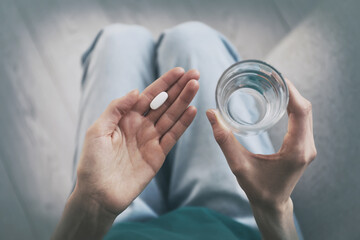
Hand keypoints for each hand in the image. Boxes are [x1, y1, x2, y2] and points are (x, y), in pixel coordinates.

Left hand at [75, 67, 199, 215]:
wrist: (98, 194)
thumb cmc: (92, 163)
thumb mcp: (98, 130)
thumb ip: (116, 109)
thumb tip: (136, 91)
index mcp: (126, 118)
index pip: (149, 95)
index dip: (164, 83)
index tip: (179, 71)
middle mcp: (141, 126)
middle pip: (164, 103)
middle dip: (179, 88)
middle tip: (195, 74)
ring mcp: (151, 140)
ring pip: (171, 116)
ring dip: (184, 102)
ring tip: (196, 86)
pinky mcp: (158, 155)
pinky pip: (173, 136)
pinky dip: (183, 124)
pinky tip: (192, 111)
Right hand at [206, 79, 315, 208]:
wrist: (272, 204)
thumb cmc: (257, 189)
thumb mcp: (238, 165)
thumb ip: (224, 139)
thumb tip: (211, 113)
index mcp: (296, 150)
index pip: (301, 112)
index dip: (291, 91)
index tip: (276, 77)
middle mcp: (307, 147)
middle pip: (305, 109)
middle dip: (290, 90)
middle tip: (271, 77)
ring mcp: (307, 146)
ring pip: (305, 113)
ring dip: (292, 97)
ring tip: (274, 85)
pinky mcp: (303, 146)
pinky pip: (302, 120)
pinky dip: (292, 107)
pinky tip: (279, 101)